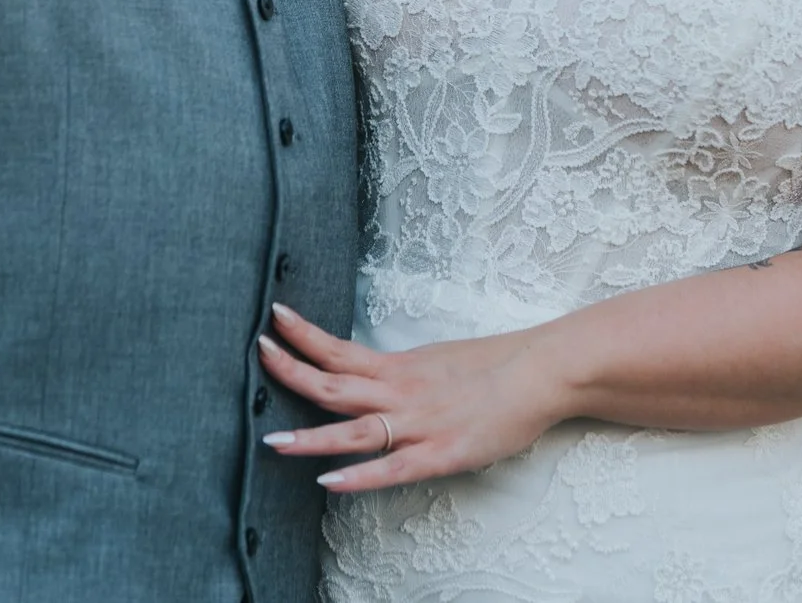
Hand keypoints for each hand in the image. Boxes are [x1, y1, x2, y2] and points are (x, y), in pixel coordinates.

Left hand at [256, 302, 566, 492]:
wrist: (544, 370)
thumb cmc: (498, 365)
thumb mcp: (439, 359)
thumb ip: (403, 371)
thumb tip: (372, 374)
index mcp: (401, 366)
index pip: (339, 350)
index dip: (304, 337)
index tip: (274, 320)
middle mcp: (402, 392)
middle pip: (334, 384)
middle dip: (291, 372)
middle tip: (256, 356)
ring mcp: (420, 425)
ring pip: (354, 430)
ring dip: (310, 437)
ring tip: (271, 440)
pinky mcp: (443, 455)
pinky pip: (392, 468)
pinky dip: (359, 476)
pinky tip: (329, 481)